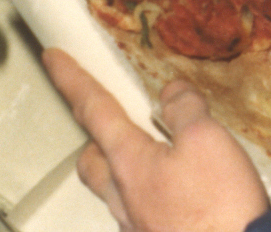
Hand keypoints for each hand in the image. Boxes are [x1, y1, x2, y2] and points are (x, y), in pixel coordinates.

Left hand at [42, 48, 269, 231]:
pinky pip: (141, 213)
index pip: (92, 109)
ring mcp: (136, 227)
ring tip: (160, 160)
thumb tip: (170, 93)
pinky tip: (180, 197)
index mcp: (129, 162)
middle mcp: (123, 196)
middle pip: (91, 162)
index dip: (71, 79)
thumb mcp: (207, 138)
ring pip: (115, 191)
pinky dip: (151, 196)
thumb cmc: (218, 203)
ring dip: (125, 170)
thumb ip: (184, 109)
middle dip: (95, 140)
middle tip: (115, 125)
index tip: (52, 57)